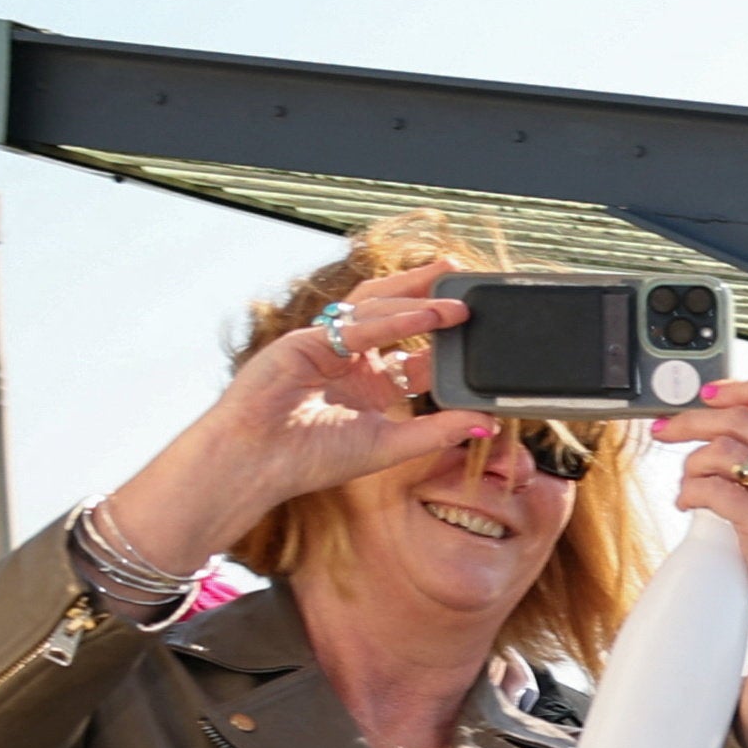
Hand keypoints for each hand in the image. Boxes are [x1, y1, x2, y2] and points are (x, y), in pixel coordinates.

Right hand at [100, 262, 488, 572]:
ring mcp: (328, 346)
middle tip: (467, 284)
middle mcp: (352, 360)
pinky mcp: (306, 341)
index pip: (418, 355)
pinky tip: (426, 315)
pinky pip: (355, 326)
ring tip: (454, 298)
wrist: (258, 462)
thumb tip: (489, 423)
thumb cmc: (313, 459)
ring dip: (416, 300)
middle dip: (430, 297)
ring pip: (377, 310)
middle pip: (397, 316)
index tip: (481, 333)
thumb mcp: (390, 446)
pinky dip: (393, 320)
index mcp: (371, 384)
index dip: (449, 342)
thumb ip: (439, 432)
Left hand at [650, 371, 747, 647]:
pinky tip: (688, 503)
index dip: (738, 387)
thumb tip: (722, 410)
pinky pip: (711, 489)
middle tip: (666, 430)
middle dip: (691, 422)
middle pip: (740, 418)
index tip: (707, 395)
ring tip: (688, 482)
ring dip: (690, 464)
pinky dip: (689, 493)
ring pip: (721, 452)